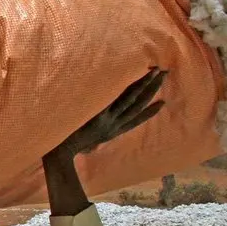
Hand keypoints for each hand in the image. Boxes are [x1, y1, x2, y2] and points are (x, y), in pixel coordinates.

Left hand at [51, 68, 167, 158]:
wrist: (61, 154)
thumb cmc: (69, 147)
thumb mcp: (86, 145)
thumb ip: (92, 141)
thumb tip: (91, 144)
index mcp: (113, 132)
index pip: (136, 120)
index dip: (150, 112)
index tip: (163, 102)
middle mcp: (115, 126)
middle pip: (139, 104)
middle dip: (153, 89)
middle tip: (165, 74)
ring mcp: (108, 120)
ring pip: (131, 100)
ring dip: (144, 84)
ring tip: (155, 71)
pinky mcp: (99, 116)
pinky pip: (115, 100)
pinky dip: (125, 90)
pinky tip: (131, 77)